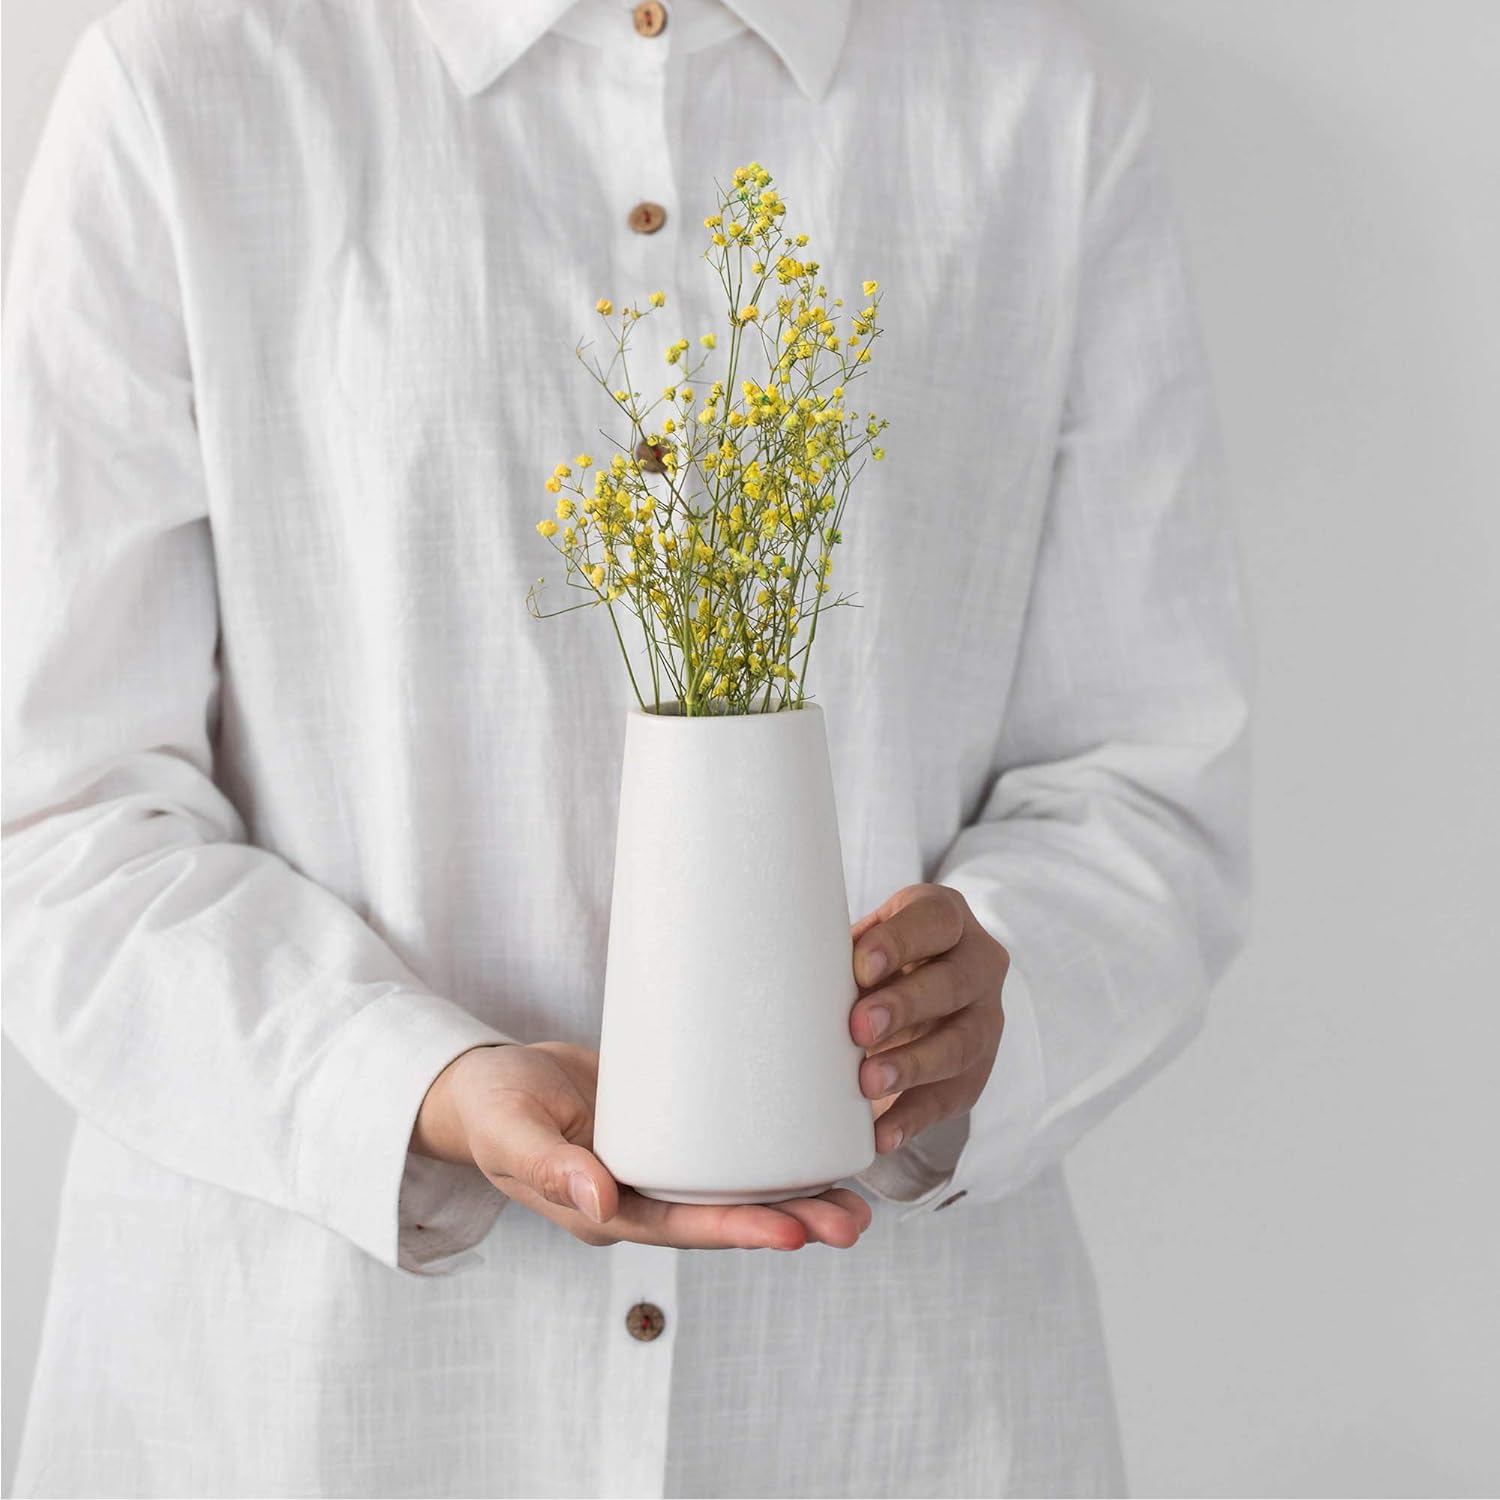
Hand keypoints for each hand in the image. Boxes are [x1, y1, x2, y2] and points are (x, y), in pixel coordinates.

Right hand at [411, 1040, 872, 1250]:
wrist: (488, 1083)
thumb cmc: (489, 1108)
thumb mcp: (508, 1131)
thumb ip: (548, 1165)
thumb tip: (598, 1198)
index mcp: (603, 1210)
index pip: (682, 1227)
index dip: (739, 1229)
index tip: (795, 1230)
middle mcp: (639, 1198)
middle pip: (723, 1216)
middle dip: (790, 1221)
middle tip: (855, 1223)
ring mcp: (656, 1167)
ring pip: (733, 1187)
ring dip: (793, 1196)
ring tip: (858, 1200)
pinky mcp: (669, 1131)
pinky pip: (724, 1150)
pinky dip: (768, 1152)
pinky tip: (813, 1141)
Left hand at [847, 884, 1008, 1153]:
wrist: (917, 993)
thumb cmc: (876, 959)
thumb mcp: (866, 941)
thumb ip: (841, 953)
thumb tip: (785, 975)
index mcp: (946, 918)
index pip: (935, 922)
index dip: (900, 942)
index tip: (859, 967)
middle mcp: (979, 964)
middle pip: (953, 983)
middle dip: (905, 1006)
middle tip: (858, 1028)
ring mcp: (985, 1019)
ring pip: (961, 1044)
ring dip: (913, 1065)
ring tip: (867, 1082)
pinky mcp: (977, 1071)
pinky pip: (951, 1098)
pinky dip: (913, 1118)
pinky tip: (882, 1133)